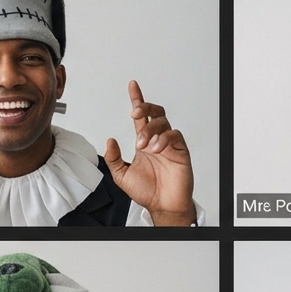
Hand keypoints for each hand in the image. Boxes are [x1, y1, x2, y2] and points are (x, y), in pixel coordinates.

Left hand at [103, 80, 193, 224]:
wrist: (162, 205)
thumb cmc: (146, 191)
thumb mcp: (121, 175)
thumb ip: (113, 158)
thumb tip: (109, 141)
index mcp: (143, 141)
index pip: (141, 117)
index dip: (137, 100)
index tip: (132, 86)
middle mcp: (157, 139)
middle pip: (155, 112)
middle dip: (144, 107)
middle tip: (135, 113)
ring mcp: (169, 144)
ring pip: (163, 122)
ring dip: (151, 130)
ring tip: (143, 145)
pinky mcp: (180, 151)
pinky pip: (175, 136)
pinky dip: (164, 139)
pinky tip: (156, 149)